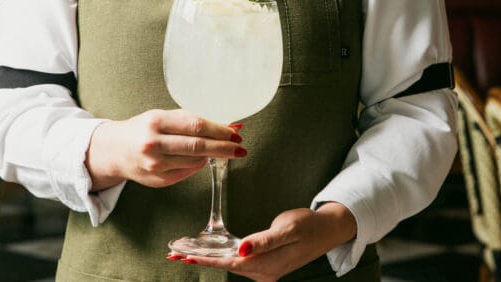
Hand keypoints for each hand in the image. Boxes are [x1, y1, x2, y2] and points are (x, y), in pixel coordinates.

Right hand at [86, 109, 245, 189]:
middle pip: (199, 146)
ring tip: (222, 150)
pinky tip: (200, 158)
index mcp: (156, 122)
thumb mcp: (163, 117)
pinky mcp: (159, 180)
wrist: (115, 150)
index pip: (196, 126)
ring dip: (212, 156)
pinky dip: (198, 164)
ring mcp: (156, 165)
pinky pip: (188, 172)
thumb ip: (191, 121)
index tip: (235, 132)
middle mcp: (154, 144)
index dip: (220, 130)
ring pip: (196, 161)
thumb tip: (227, 126)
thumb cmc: (143, 129)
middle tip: (240, 147)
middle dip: (224, 147)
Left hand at [169, 203, 356, 281]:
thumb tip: (242, 251)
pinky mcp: (265, 265)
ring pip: (230, 265)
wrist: (326, 230)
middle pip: (226, 266)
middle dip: (200, 259)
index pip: (229, 263)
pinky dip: (221, 257)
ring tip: (185, 252)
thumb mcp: (287, 229)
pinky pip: (238, 262)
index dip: (206, 259)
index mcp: (267, 265)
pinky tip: (210, 252)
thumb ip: (264, 241)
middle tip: (174, 253)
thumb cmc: (308, 226)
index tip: (185, 255)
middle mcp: (264, 273)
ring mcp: (265, 271)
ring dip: (209, 258)